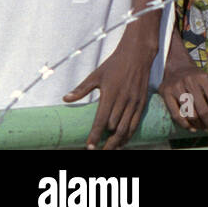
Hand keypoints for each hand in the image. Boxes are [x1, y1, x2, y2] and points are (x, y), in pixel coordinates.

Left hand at [63, 28, 157, 149]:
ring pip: (126, 127)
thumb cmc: (114, 64)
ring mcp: (134, 101)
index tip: (89, 146)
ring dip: (118, 141)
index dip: (95, 135)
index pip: (101, 120)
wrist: (138, 54)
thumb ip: (81, 89)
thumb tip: (65, 99)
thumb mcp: (96, 74)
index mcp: (110, 93)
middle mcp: (123, 99)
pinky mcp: (142, 101)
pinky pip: (136, 122)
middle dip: (106, 142)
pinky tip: (124, 141)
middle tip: (98, 152)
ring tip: (110, 150)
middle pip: (114, 128)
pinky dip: (130, 133)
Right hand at [159, 59, 207, 136]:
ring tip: (205, 129)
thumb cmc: (200, 80)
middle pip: (203, 110)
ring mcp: (177, 87)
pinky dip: (185, 125)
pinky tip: (192, 128)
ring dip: (199, 125)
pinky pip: (175, 114)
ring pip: (190, 113)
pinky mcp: (166, 93)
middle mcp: (190, 81)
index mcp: (205, 78)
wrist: (178, 68)